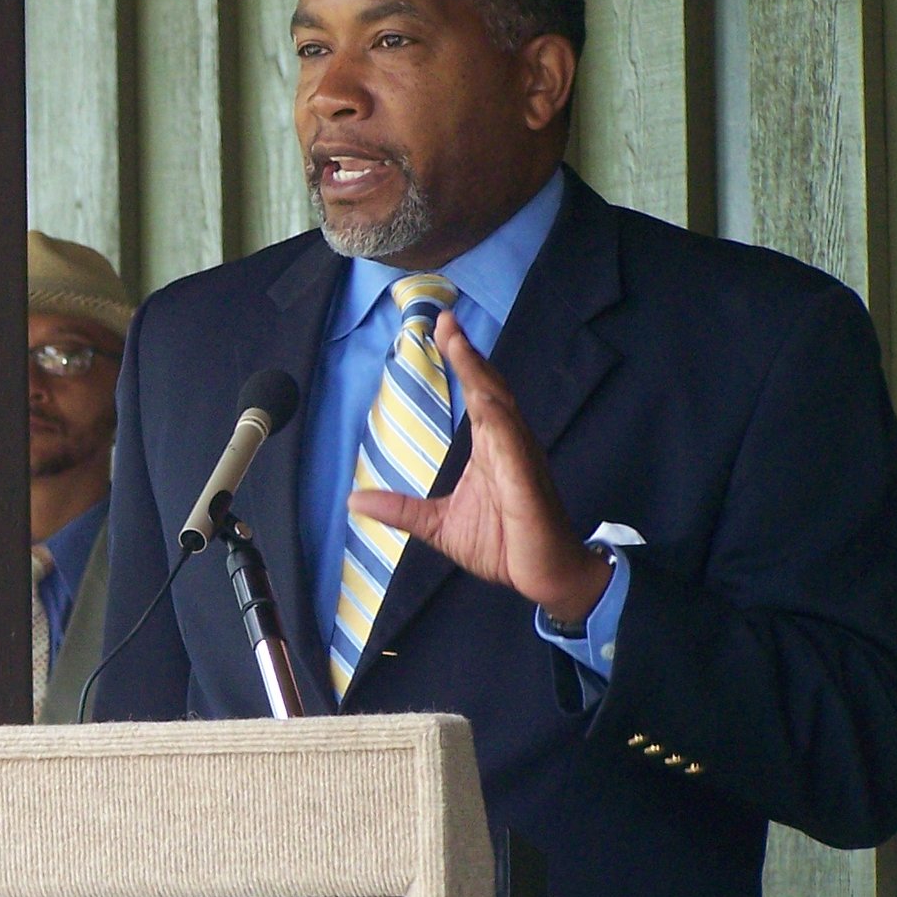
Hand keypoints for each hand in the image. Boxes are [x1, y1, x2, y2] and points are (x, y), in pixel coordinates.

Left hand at [347, 312, 612, 628]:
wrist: (542, 576)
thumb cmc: (502, 544)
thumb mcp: (437, 525)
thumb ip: (400, 509)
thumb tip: (354, 501)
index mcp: (491, 448)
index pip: (476, 393)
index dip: (462, 360)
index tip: (443, 328)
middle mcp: (508, 444)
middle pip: (489, 387)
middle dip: (468, 353)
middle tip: (447, 320)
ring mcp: (520, 459)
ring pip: (501, 405)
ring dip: (480, 373)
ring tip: (460, 343)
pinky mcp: (527, 481)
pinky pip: (513, 443)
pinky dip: (500, 419)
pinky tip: (485, 399)